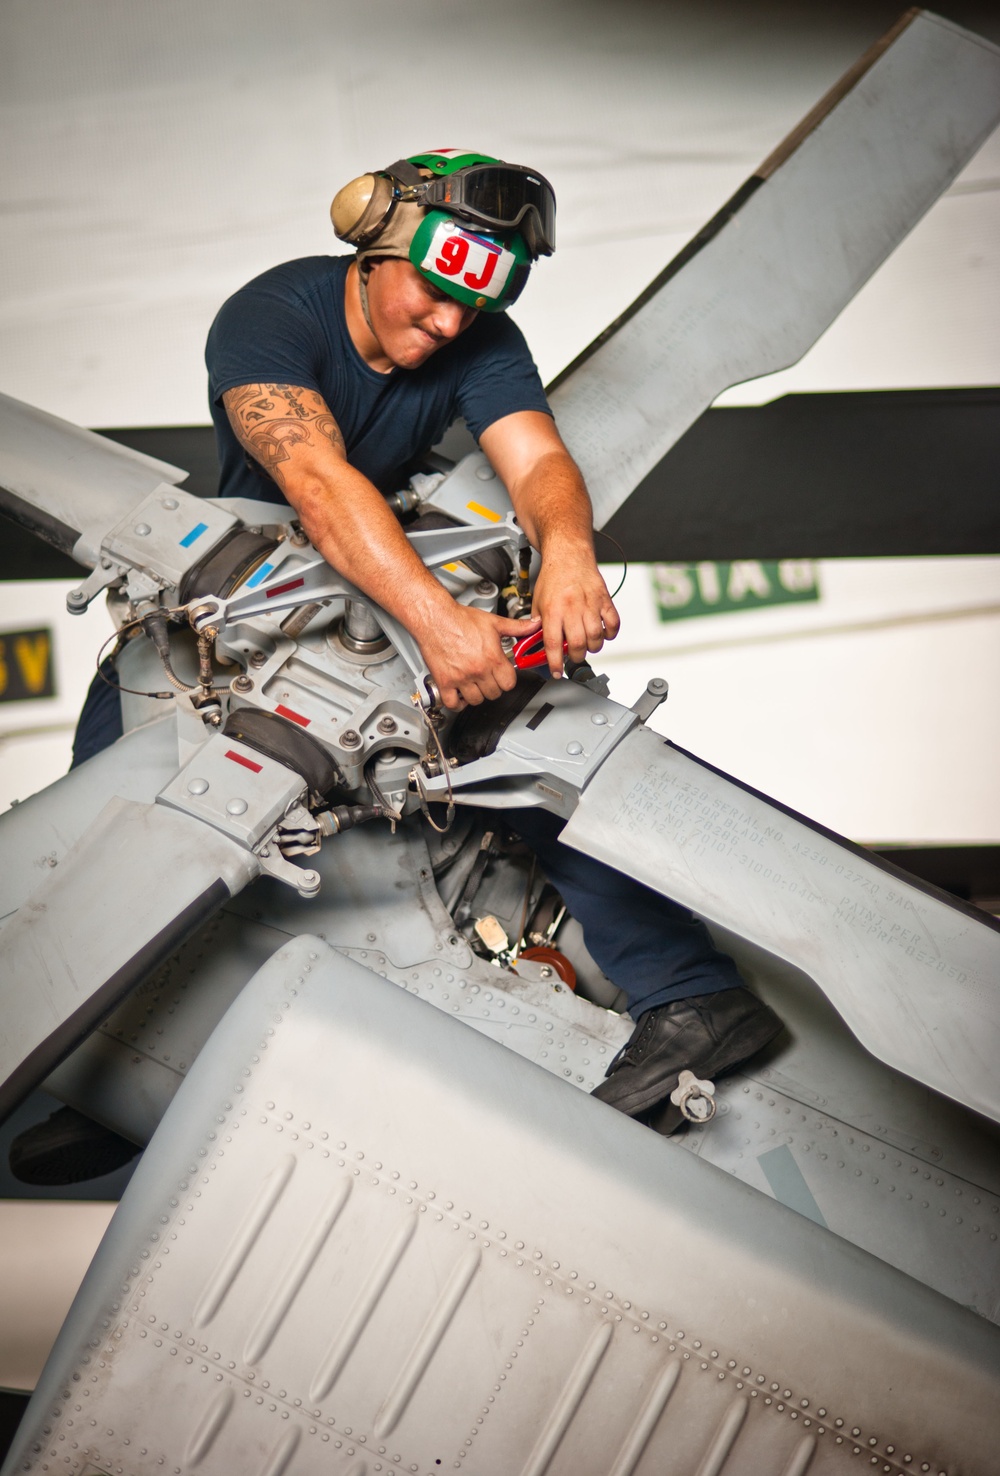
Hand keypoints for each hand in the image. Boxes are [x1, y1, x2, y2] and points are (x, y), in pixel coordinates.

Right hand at [413, 601, 541, 709]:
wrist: (436, 618)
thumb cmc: (460, 619)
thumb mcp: (493, 621)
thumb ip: (517, 626)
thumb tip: (534, 625)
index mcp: (492, 658)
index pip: (509, 683)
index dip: (507, 680)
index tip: (502, 675)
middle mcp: (478, 670)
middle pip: (494, 694)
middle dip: (493, 687)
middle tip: (488, 678)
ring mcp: (461, 678)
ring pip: (476, 700)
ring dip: (477, 695)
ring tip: (475, 685)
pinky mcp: (444, 681)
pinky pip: (453, 704)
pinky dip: (458, 703)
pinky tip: (460, 695)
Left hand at [531, 544, 619, 677]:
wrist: (568, 555)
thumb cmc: (553, 576)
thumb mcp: (537, 601)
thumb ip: (536, 623)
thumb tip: (535, 643)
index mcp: (552, 610)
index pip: (554, 644)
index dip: (555, 663)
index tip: (556, 672)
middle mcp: (572, 608)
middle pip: (578, 644)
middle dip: (576, 657)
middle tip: (573, 656)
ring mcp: (590, 604)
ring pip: (596, 637)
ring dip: (593, 647)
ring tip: (587, 645)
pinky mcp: (604, 600)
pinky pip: (613, 623)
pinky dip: (610, 633)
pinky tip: (603, 634)